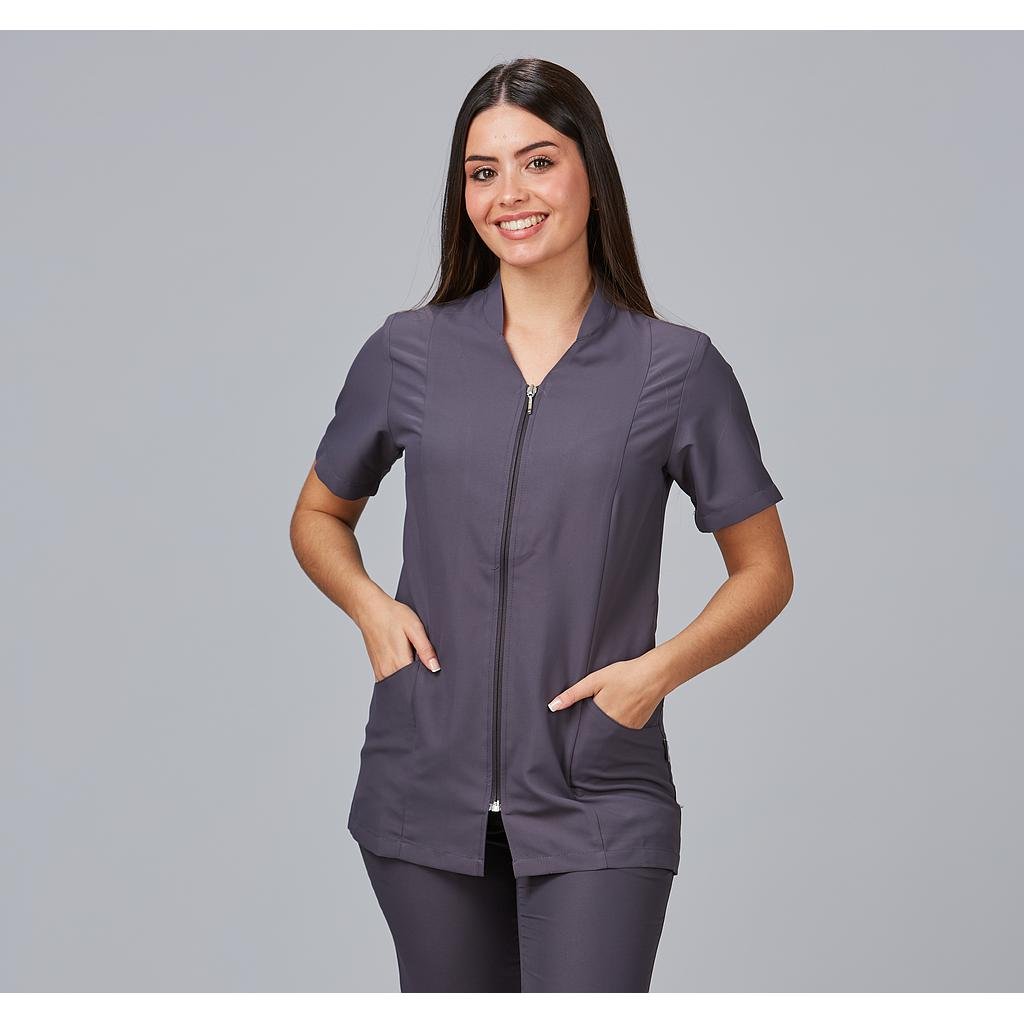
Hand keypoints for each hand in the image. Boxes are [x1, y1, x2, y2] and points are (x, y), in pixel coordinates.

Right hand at [358, 592, 440, 680]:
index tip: (433, 671)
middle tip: (424, 663)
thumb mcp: (414, 627)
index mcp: (399, 662)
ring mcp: (380, 672)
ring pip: (399, 683)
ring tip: (413, 660)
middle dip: (418, 679)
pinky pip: (391, 680)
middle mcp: (387, 671)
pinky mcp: (376, 670)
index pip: (417, 681)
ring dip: (408, 677)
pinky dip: (399, 675)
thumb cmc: (392, 615)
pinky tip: (403, 661)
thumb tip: (435, 668)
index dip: (428, 678)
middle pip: (408, 684)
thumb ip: (425, 649)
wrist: (369, 610)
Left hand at [546, 657, 663, 728]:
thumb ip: (573, 694)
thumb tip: (553, 706)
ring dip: (605, 728)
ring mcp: (628, 728)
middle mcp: (614, 726)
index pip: (584, 733)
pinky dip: (618, 724)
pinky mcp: (638, 727)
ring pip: (610, 733)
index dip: (578, 734)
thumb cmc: (625, 675)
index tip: (572, 738)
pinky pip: (623, 730)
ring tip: (607, 714)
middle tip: (589, 724)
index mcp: (601, 716)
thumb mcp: (594, 680)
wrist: (654, 675)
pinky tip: (620, 711)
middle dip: (591, 732)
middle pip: (597, 734)